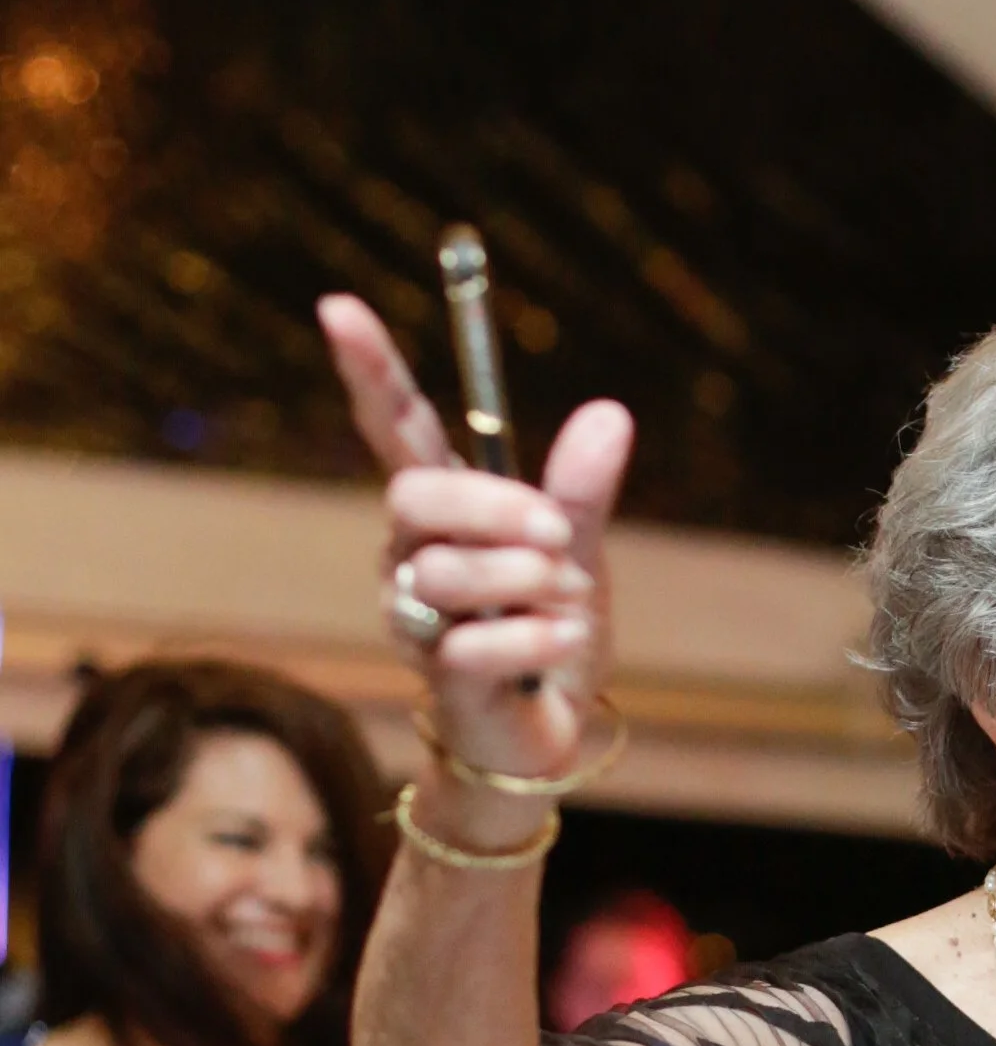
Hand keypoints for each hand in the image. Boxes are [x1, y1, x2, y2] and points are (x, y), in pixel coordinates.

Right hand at [316, 291, 632, 788]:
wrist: (549, 738)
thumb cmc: (550, 636)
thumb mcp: (575, 551)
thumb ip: (580, 491)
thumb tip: (609, 412)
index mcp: (445, 512)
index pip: (396, 428)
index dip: (369, 370)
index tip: (337, 307)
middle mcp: (412, 555)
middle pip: (416, 496)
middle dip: (493, 508)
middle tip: (556, 535)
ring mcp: (415, 615)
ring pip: (450, 574)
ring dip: (529, 583)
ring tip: (572, 601)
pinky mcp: (436, 675)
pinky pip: (476, 643)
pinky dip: (536, 637)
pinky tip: (564, 641)